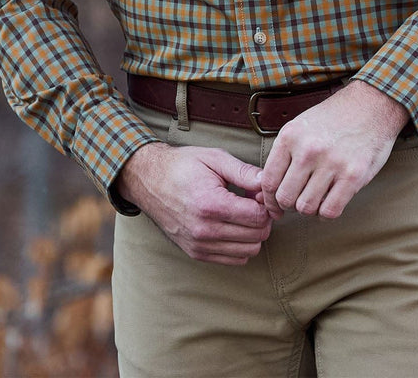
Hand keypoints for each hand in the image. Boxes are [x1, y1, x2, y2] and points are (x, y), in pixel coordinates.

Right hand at [116, 141, 274, 265]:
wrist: (149, 180)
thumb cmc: (183, 166)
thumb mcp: (215, 158)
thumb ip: (244, 172)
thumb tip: (268, 183)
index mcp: (211, 205)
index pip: (258, 217)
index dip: (265, 203)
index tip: (258, 192)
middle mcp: (204, 231)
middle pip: (257, 237)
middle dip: (263, 218)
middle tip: (253, 201)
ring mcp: (199, 245)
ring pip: (248, 252)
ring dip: (253, 233)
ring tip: (242, 212)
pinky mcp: (196, 253)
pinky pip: (234, 259)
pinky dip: (241, 245)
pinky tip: (233, 225)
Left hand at [259, 81, 409, 219]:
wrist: (372, 105)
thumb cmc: (334, 118)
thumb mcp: (301, 125)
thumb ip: (285, 153)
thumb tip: (266, 187)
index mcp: (291, 135)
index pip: (269, 180)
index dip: (269, 200)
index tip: (275, 208)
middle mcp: (308, 150)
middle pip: (285, 197)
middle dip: (289, 206)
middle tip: (297, 202)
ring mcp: (331, 163)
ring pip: (306, 207)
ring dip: (309, 209)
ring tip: (316, 199)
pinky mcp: (353, 176)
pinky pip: (330, 211)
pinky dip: (327, 213)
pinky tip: (330, 202)